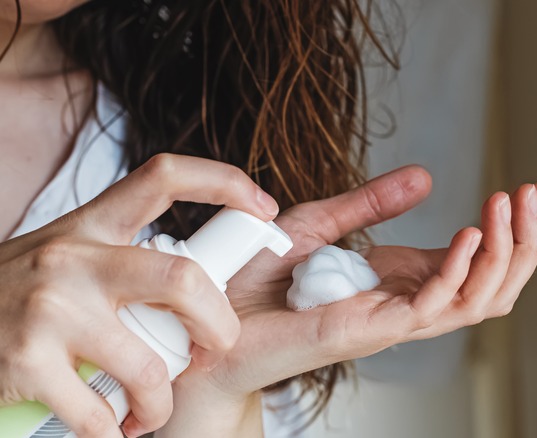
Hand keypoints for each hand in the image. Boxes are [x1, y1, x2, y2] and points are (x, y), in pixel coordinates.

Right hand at [0, 154, 277, 437]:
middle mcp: (73, 259)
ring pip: (151, 366)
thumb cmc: (17, 296)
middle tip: (216, 348)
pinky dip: (113, 432)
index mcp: (90, 227)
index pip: (164, 178)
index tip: (265, 207)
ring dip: (160, 403)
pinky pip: (101, 415)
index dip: (224, 182)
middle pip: (183, 280)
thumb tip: (201, 282)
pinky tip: (108, 428)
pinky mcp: (25, 362)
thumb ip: (123, 261)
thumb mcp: (68, 259)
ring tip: (149, 411)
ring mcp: (49, 309)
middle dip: (219, 325)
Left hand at [168, 165, 536, 411]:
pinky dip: (459, 272)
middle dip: (524, 240)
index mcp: (399, 281)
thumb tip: (425, 177)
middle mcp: (406, 304)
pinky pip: (433, 307)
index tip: (530, 187)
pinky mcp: (371, 330)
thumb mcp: (319, 224)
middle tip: (534, 194)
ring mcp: (393, 322)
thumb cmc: (255, 284)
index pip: (475, 260)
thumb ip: (370, 204)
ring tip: (510, 207)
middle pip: (492, 285)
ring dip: (504, 253)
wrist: (208, 323)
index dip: (509, 227)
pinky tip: (468, 233)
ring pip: (478, 300)